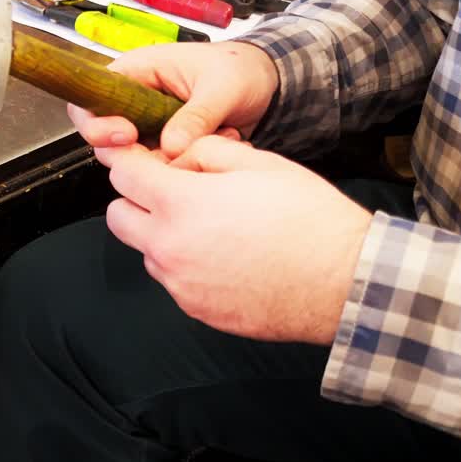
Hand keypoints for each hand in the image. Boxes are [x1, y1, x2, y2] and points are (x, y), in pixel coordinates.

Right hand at [69, 41, 279, 157]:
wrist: (267, 84)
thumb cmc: (241, 69)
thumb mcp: (222, 87)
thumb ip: (196, 116)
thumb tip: (171, 147)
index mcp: (139, 71)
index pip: (92, 99)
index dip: (97, 122)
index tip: (126, 135)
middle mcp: (136, 100)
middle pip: (104, 136)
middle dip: (131, 152)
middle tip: (164, 154)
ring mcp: (149, 126)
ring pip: (131, 157)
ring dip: (164, 161)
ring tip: (202, 145)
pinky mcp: (164, 145)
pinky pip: (158, 166)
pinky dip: (181, 167)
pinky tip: (210, 150)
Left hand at [102, 136, 372, 344]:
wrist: (342, 282)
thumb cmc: (308, 219)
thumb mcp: (259, 163)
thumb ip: (206, 152)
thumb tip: (180, 158)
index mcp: (180, 204)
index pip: (122, 176)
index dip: (128, 162)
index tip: (135, 159)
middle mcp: (169, 247)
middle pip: (118, 217)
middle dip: (136, 200)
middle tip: (173, 192)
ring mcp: (179, 284)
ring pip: (146, 251)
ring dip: (163, 235)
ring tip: (214, 228)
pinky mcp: (195, 309)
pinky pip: (174, 281)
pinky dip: (188, 266)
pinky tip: (227, 258)